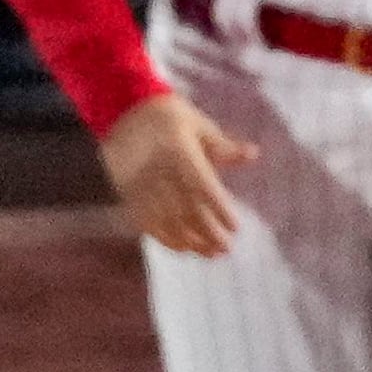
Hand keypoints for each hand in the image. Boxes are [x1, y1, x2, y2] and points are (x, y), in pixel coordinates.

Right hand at [101, 89, 254, 257]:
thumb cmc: (164, 117)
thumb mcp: (195, 123)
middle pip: (190, 214)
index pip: (206, 191)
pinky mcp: (132, 201)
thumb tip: (253, 154)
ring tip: (210, 254)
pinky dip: (169, 240)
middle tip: (225, 249)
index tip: (235, 228)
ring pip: (172, 225)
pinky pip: (152, 227)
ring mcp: (147, 193)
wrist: (118, 117)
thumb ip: (222, 145)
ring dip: (193, 242)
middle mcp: (166, 180)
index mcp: (184, 159)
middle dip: (209, 234)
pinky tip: (183, 249)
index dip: (221, 212)